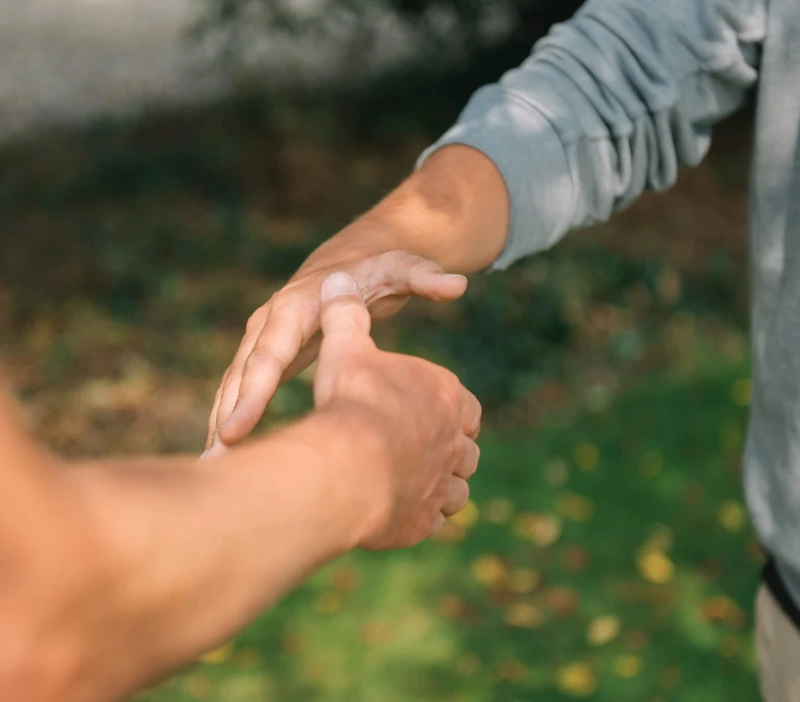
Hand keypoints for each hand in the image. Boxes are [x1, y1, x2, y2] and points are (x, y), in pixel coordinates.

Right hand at [204, 251, 466, 455]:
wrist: (349, 265)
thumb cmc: (377, 271)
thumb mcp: (399, 269)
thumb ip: (424, 278)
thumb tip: (457, 286)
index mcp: (296, 307)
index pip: (269, 352)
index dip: (253, 392)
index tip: (238, 430)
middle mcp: (270, 324)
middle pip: (242, 376)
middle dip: (227, 418)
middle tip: (217, 462)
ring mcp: (263, 343)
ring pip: (234, 388)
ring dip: (223, 428)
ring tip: (214, 473)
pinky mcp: (265, 363)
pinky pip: (242, 396)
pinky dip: (235, 427)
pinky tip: (230, 463)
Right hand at [313, 272, 480, 549]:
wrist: (348, 468)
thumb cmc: (351, 403)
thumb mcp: (346, 349)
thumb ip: (346, 316)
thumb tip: (337, 279)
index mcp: (445, 396)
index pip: (464, 404)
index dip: (448, 407)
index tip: (431, 410)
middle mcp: (455, 443)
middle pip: (465, 450)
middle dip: (446, 450)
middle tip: (417, 450)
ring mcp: (442, 486)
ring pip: (456, 491)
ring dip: (439, 487)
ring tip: (411, 483)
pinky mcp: (424, 522)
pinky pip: (432, 522)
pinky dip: (421, 517)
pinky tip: (399, 511)